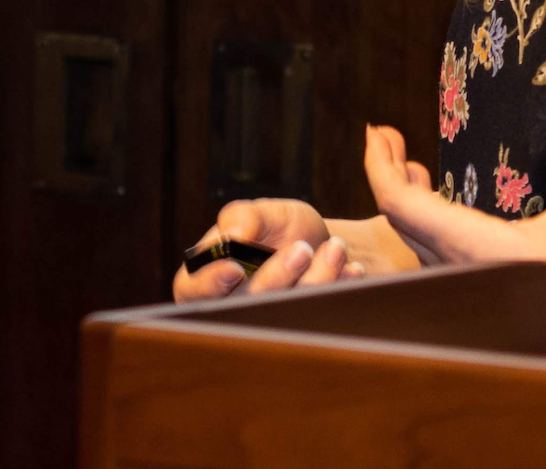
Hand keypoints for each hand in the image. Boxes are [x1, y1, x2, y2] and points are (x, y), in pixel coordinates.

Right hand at [170, 200, 424, 301]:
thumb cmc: (284, 229)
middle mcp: (233, 309)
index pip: (193, 291)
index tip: (235, 269)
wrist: (328, 244)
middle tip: (302, 249)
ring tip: (336, 248)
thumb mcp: (269, 213)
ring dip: (315, 280)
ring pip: (283, 314)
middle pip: (244, 305)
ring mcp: (268, 325)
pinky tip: (352, 269)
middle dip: (276, 278)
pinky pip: (317, 320)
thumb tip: (234, 235)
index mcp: (208, 278)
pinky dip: (339, 289)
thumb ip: (247, 217)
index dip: (210, 284)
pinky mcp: (302, 331)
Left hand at [365, 109, 545, 263]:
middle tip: (384, 134)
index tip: (376, 132)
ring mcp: (452, 275)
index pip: (398, 202)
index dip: (379, 165)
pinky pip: (424, 244)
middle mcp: (447, 261)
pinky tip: (434, 198)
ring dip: (402, 191)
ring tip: (406, 160)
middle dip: (385, 168)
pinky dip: (419, 212)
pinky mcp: (463, 284)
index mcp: (464, 242)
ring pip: (409, 232)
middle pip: (396, 213)